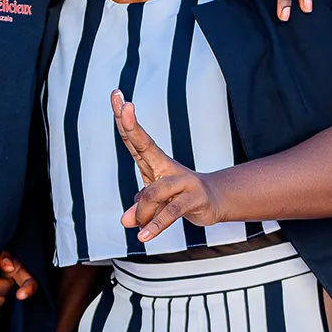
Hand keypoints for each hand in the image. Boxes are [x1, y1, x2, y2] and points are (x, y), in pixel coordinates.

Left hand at [0, 251, 36, 316]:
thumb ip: (4, 257)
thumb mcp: (0, 252)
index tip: (19, 295)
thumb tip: (9, 266)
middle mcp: (13, 285)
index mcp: (19, 272)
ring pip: (0, 302)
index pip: (30, 282)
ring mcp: (6, 297)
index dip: (27, 290)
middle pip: (7, 290)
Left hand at [113, 91, 221, 241]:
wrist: (214, 202)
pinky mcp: (193, 199)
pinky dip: (155, 225)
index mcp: (153, 162)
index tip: (117, 96)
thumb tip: (125, 221)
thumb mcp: (152, 201)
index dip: (124, 119)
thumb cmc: (177, 195)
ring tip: (138, 225)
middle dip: (131, 124)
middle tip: (124, 106)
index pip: (135, 138)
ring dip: (143, 211)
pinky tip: (143, 235)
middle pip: (144, 142)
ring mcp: (181, 180)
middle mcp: (166, 166)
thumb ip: (138, 207)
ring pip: (153, 191)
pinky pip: (170, 213)